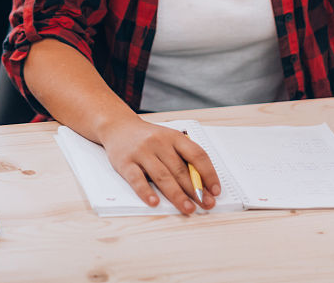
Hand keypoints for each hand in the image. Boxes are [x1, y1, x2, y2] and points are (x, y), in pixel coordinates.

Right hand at [98, 117, 220, 214]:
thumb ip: (183, 158)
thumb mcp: (169, 140)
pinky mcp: (125, 162)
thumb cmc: (148, 137)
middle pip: (180, 169)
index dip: (209, 174)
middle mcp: (159, 142)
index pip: (197, 155)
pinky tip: (154, 202)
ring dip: (177, 195)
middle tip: (205, 204)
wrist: (118, 126)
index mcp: (174, 136)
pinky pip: (137, 179)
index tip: (215, 190)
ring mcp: (141, 152)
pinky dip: (146, 192)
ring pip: (162, 176)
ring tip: (188, 208)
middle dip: (195, 190)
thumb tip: (201, 184)